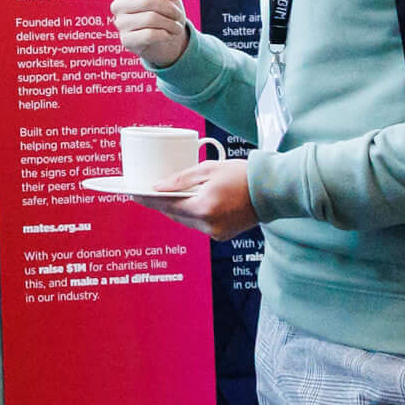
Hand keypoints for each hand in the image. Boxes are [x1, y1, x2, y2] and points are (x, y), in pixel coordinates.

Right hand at [111, 0, 193, 67]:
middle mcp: (118, 7)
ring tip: (176, 26)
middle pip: (148, 2)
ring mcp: (120, 25)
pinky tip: (168, 35)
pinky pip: (150, 35)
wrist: (166, 40)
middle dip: (170, 8)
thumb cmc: (163, 11)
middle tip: (179, 15)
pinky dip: (165, 34)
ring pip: (151, 19)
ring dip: (171, 23)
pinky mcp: (127, 42)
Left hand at [124, 158, 256, 240]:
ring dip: (176, 209)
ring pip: (186, 221)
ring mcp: (217, 233)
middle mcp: (209, 225)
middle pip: (174, 215)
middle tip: (147, 192)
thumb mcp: (208, 169)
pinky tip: (188, 202)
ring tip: (165, 196)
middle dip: (161, 204)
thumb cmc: (242, 174)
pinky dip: (191, 214)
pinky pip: (199, 225)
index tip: (132, 193)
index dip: (148, 200)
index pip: (167, 205)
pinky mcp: (223, 235)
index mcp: (204, 208)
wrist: (272, 190)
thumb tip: (156, 187)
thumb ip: (180, 180)